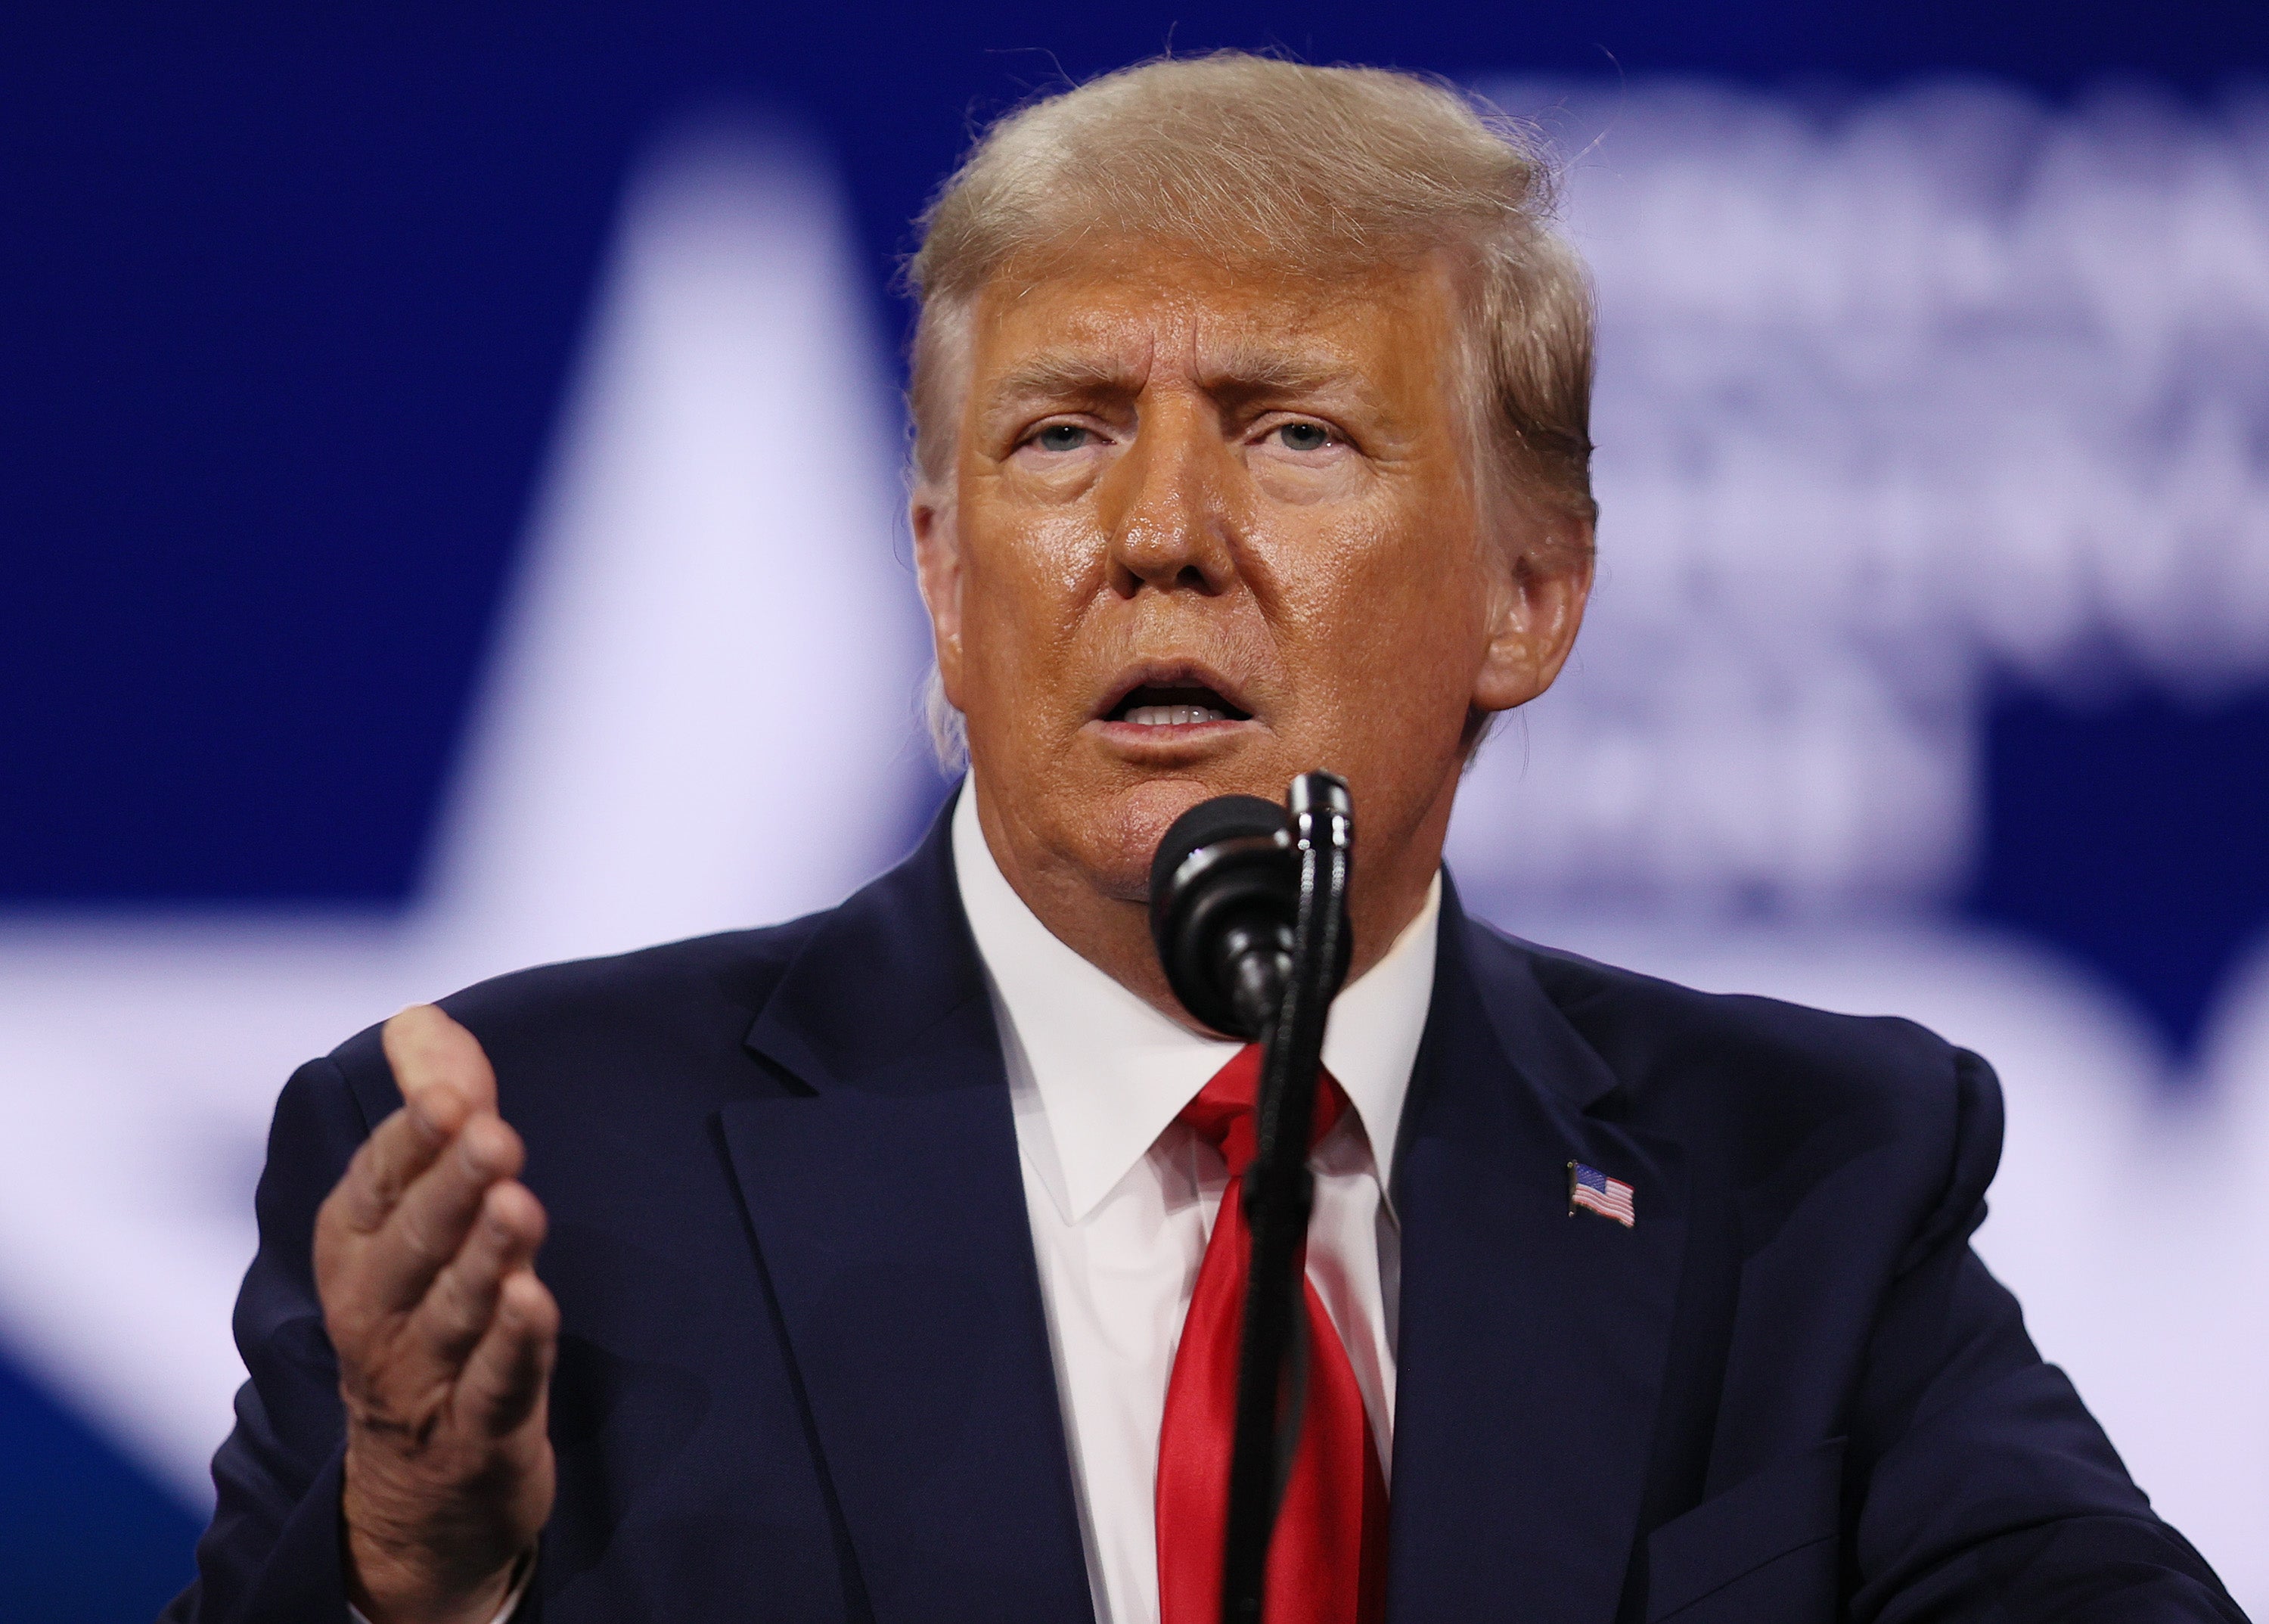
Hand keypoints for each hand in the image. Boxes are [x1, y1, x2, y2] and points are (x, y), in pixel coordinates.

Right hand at [314, 1004, 557, 1623]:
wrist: (420, 1490)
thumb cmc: (428, 1314)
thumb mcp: (425, 1215)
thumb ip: (435, 1114)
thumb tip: (419, 1017)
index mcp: (357, 1248)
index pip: (378, 1184)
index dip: (411, 1141)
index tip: (449, 1093)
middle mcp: (377, 1311)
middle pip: (412, 1243)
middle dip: (450, 1186)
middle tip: (492, 1132)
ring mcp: (422, 1377)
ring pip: (452, 1311)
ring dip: (485, 1258)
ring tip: (521, 1205)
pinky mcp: (477, 1432)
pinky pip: (494, 1386)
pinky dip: (512, 1347)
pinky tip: (534, 1304)